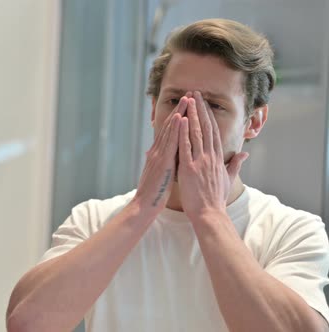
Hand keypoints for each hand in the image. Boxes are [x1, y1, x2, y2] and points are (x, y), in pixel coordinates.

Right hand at [133, 96, 187, 215]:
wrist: (144, 206)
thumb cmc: (155, 194)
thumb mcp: (162, 175)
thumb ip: (167, 163)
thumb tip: (171, 157)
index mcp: (159, 154)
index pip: (171, 132)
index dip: (179, 117)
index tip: (187, 105)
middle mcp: (158, 151)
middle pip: (171, 127)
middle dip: (180, 110)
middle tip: (189, 95)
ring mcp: (159, 155)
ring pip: (170, 131)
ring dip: (179, 113)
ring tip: (187, 99)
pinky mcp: (162, 162)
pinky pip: (170, 143)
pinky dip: (175, 129)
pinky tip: (181, 118)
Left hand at [177, 91, 247, 221]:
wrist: (210, 214)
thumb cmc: (216, 198)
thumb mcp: (228, 179)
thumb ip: (235, 165)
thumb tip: (245, 155)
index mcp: (218, 158)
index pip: (213, 132)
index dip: (209, 116)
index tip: (204, 103)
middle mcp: (210, 156)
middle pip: (205, 128)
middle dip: (200, 109)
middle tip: (195, 93)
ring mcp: (200, 161)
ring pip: (196, 133)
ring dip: (191, 115)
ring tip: (187, 100)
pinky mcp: (189, 168)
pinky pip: (185, 147)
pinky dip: (182, 133)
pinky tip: (180, 120)